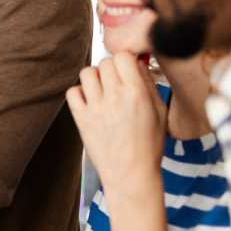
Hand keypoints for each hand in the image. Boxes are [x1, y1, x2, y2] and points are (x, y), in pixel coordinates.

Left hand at [66, 53, 166, 203]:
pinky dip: (79, 93)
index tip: (128, 67)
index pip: (123, 56)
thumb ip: (147, 84)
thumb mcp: (159, 111)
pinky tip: (90, 102)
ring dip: (95, 77)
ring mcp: (95, 108)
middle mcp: (114, 98)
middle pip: (105, 62)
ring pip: (87, 73)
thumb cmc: (149, 145)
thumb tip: (137, 63)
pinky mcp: (81, 120)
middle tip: (116, 81)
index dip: (126, 59)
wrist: (131, 174)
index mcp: (136, 94)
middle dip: (111, 68)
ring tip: (102, 90)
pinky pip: (72, 92)